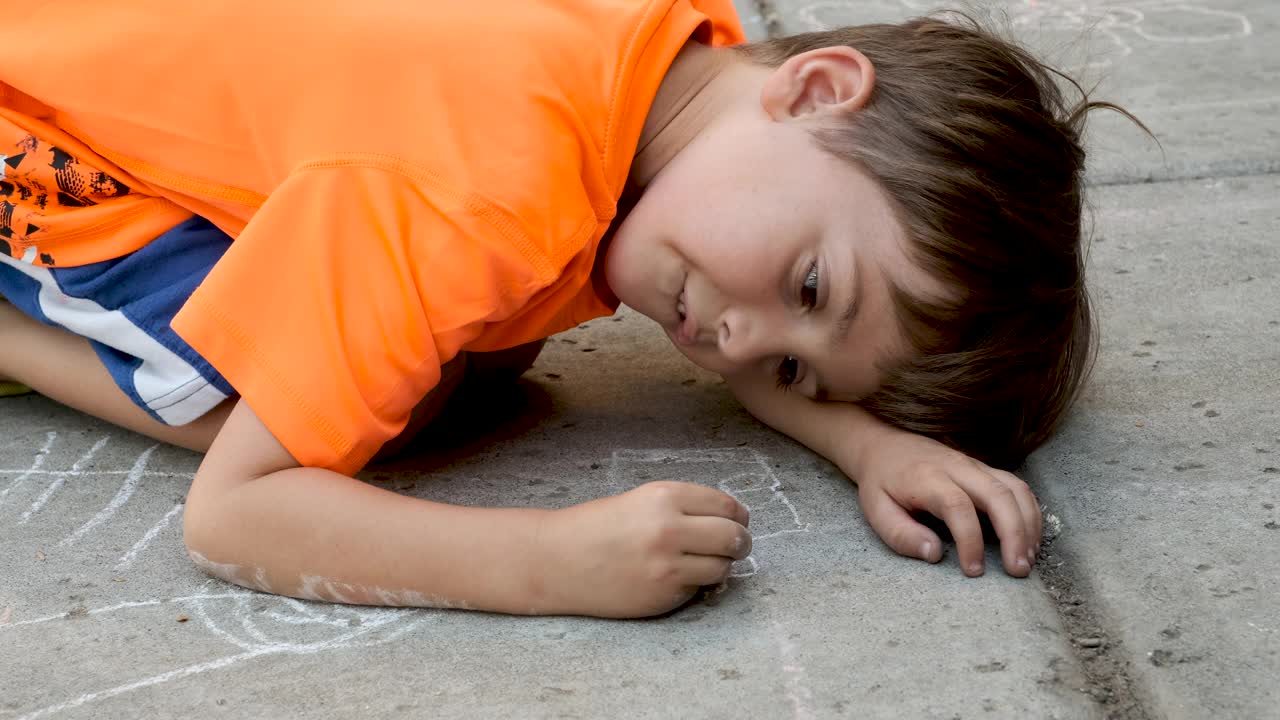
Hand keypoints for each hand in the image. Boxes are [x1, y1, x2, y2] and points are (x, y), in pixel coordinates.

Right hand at [539, 481, 751, 617]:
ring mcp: (668, 566)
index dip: (738, 515)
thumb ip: (683, 507)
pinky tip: (673, 576)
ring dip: (720, 565)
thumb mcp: (641, 500)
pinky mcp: (663, 595)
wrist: (558, 560)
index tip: (738, 520)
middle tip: (736, 544)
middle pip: (734, 536)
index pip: (726, 505)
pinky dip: (695, 583)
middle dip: (740, 541)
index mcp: (664, 497)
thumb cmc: (597, 526)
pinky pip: (698, 588)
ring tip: (704, 561)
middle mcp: (670, 529)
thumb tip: (728, 519)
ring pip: (723, 567)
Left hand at [849, 427, 1041, 577]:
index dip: (970, 540)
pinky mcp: (986, 469)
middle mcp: (957, 467)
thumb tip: (934, 555)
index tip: (973, 570)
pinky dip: (1030, 513)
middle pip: (997, 494)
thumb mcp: (877, 510)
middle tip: (1018, 570)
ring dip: (1028, 524)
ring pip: (1015, 489)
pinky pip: (1018, 486)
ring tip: (1027, 560)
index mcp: (927, 478)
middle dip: (1014, 534)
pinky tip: (1029, 540)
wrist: (885, 444)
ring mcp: (975, 466)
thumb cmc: (881, 482)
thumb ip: (901, 534)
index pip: (957, 506)